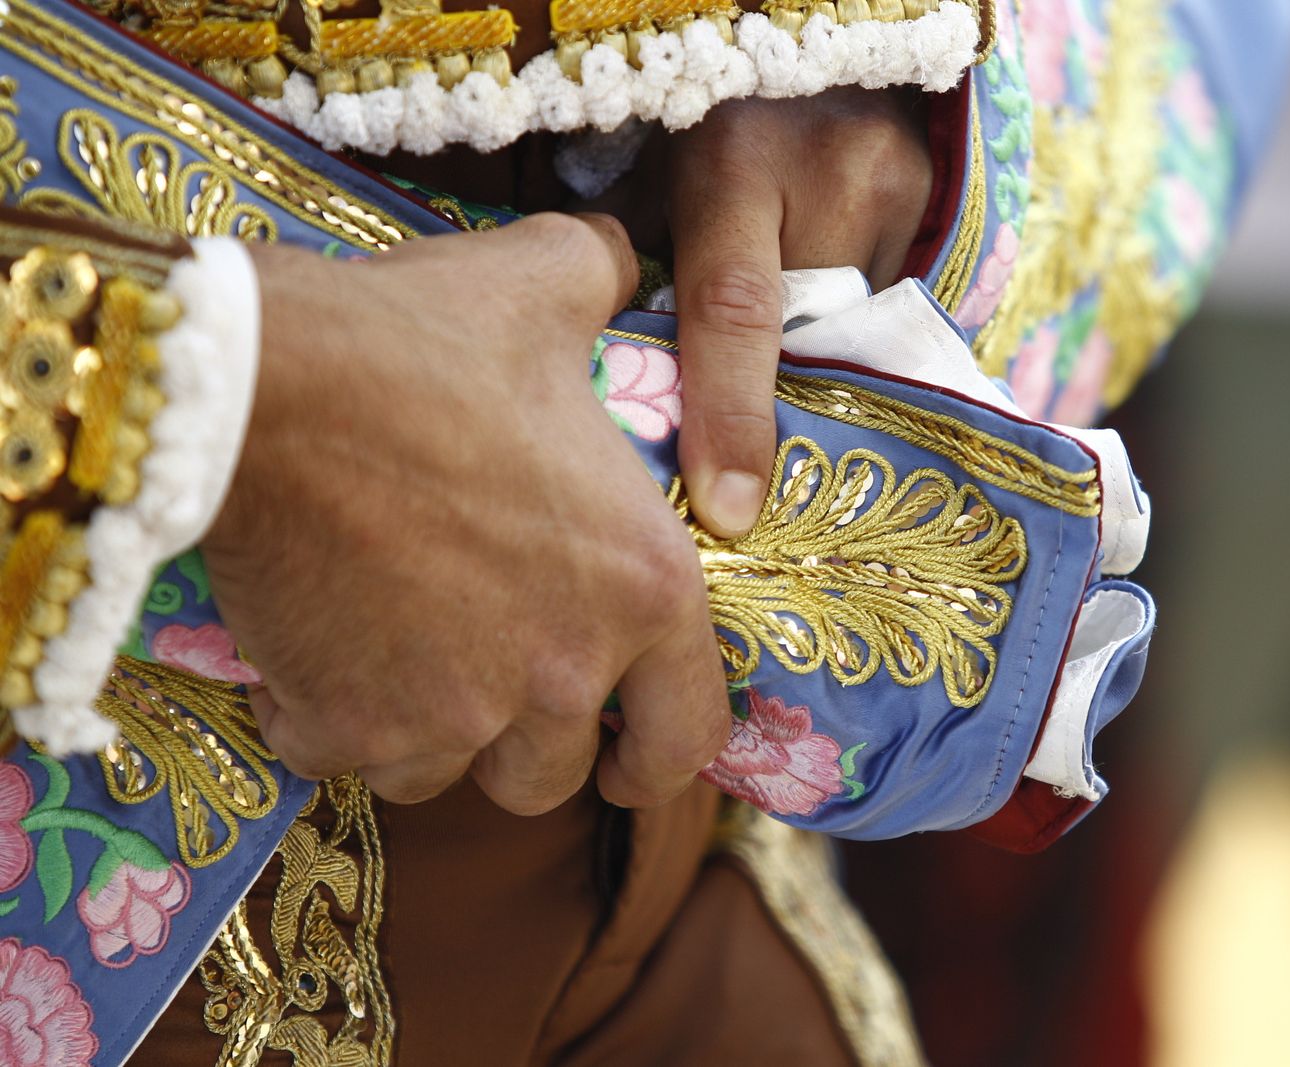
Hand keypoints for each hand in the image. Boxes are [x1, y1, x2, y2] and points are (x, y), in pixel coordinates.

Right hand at [202, 215, 730, 812]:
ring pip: (447, 777)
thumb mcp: (544, 286)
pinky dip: (331, 721)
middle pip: (551, 775)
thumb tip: (615, 255)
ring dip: (428, 733)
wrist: (270, 386)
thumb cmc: (425, 342)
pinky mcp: (349, 727)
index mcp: (644, 589)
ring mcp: (453, 715)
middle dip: (522, 741)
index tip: (625, 762)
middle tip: (483, 677)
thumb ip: (604, 280)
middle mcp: (564, 672)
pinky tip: (313, 652)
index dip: (658, 760)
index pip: (686, 736)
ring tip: (394, 652)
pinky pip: (347, 758)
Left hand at [668, 87, 933, 536]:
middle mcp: (828, 174)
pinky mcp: (943, 195)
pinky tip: (842, 308)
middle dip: (791, 407)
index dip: (731, 417)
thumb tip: (660, 397)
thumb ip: (664, 273)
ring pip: (863, 329)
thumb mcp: (669, 180)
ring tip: (804, 348)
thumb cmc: (712, 116)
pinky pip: (900, 301)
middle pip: (812, 343)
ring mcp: (900, 183)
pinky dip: (866, 326)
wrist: (813, 34)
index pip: (732, 310)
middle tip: (766, 474)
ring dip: (831, 359)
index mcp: (727, 166)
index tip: (730, 510)